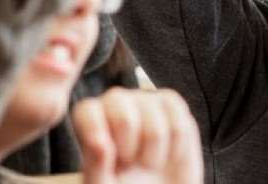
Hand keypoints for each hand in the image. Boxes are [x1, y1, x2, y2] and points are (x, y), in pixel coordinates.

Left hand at [73, 88, 202, 183]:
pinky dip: (176, 147)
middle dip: (130, 146)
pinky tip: (169, 154)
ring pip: (155, 121)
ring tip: (149, 162)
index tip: (107, 154)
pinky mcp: (174, 106)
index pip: (88, 110)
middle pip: (121, 112)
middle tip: (130, 163)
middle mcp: (119, 105)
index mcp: (93, 122)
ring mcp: (148, 101)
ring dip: (154, 152)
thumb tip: (99, 143)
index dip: (96, 129)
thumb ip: (96, 166)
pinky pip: (179, 125)